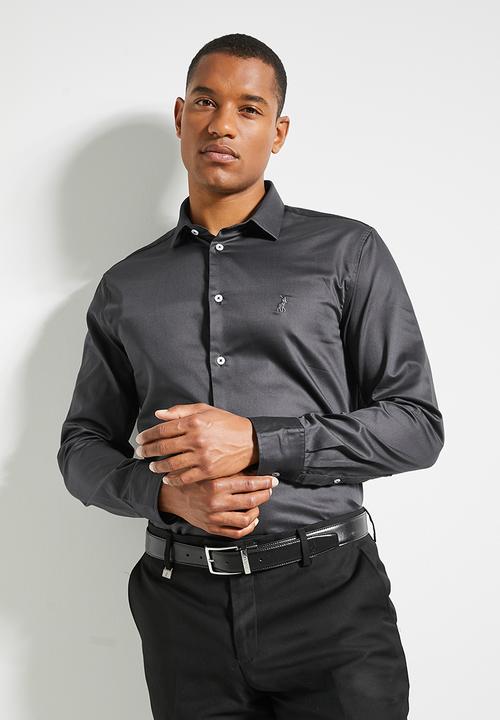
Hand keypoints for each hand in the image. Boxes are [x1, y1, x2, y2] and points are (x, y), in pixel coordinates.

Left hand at [135, 402, 258, 485]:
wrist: (251, 441)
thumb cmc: (228, 424)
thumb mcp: (205, 410)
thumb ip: (180, 411)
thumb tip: (159, 414)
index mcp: (194, 421)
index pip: (163, 429)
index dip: (148, 435)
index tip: (140, 439)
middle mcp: (196, 438)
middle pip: (163, 446)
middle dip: (147, 451)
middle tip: (139, 453)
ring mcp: (202, 456)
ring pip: (171, 463)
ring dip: (157, 466)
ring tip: (151, 467)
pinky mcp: (208, 470)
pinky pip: (184, 477)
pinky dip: (173, 479)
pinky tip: (167, 478)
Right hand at [159, 468, 278, 538]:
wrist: (173, 496)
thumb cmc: (192, 481)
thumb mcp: (210, 471)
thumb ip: (230, 471)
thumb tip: (254, 469)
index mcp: (216, 485)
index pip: (248, 484)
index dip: (264, 483)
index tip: (272, 481)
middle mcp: (216, 502)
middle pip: (250, 501)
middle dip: (264, 495)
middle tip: (269, 490)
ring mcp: (214, 517)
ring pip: (246, 519)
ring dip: (257, 511)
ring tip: (258, 504)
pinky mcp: (212, 528)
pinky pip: (235, 532)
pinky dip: (248, 527)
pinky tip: (252, 520)